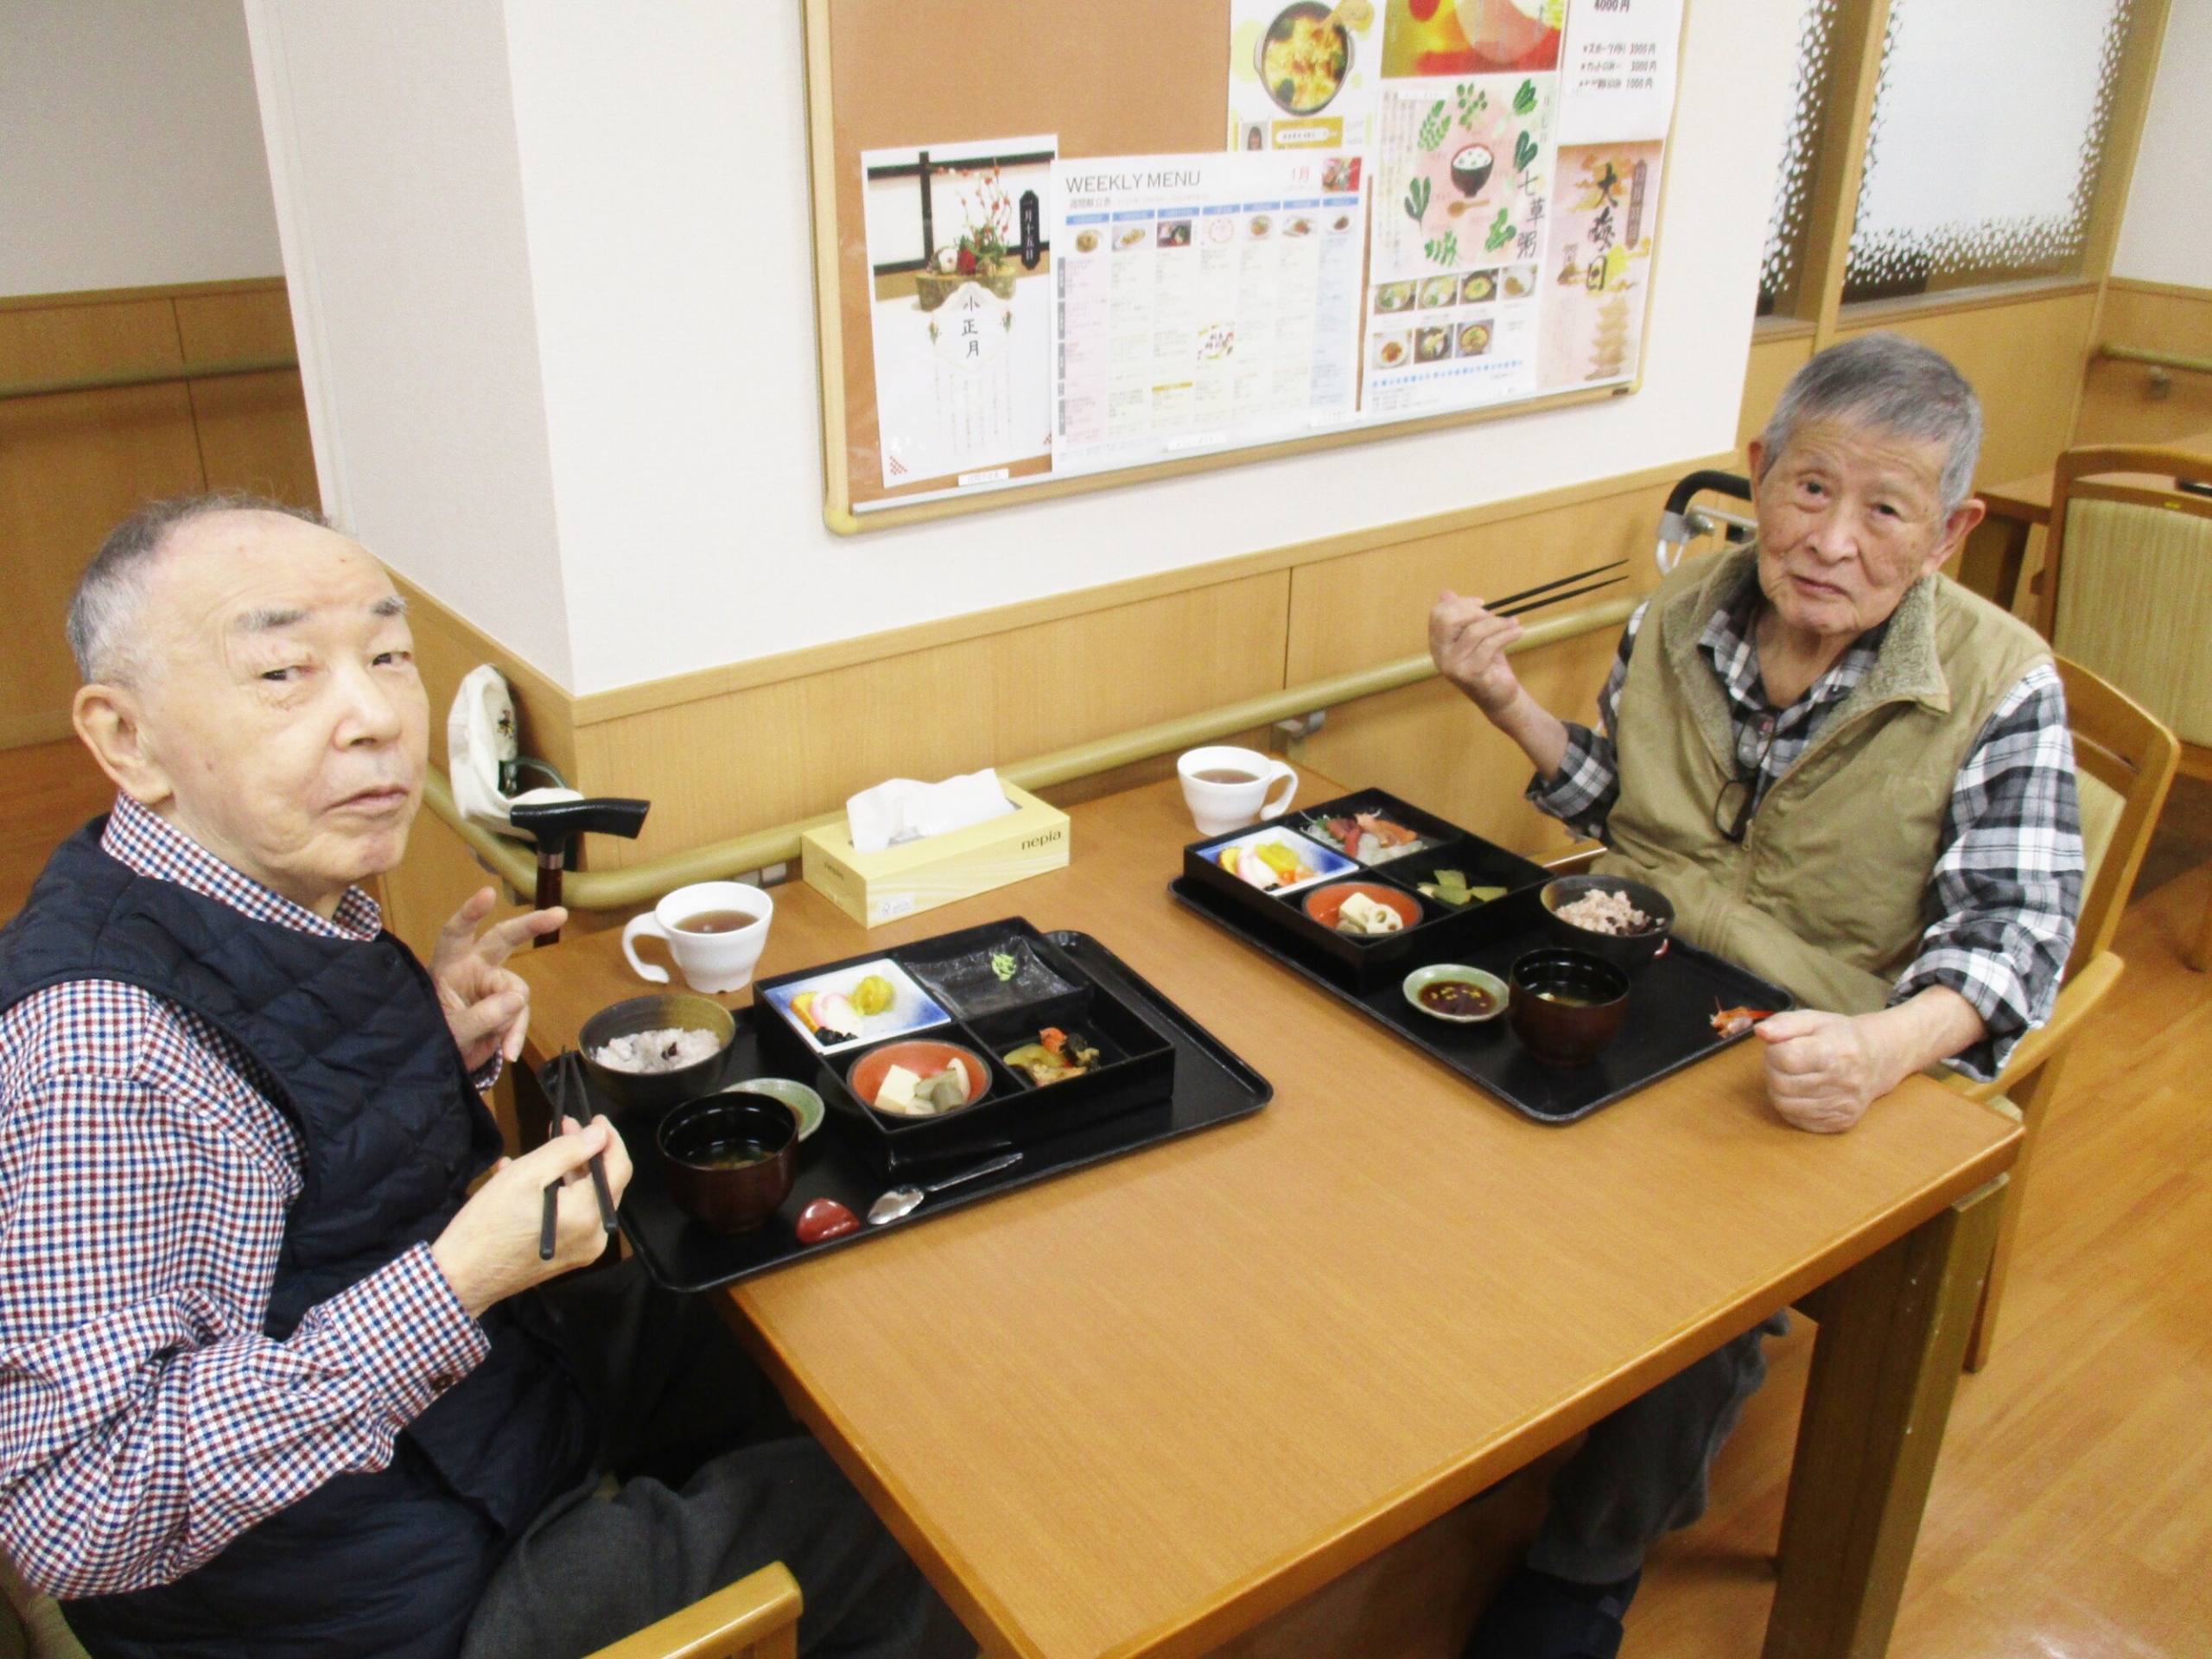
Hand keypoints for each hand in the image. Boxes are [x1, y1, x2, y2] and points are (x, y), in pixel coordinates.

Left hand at [430, 888, 567, 1072]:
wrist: (437, 1065)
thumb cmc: (430, 1039)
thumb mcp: (450, 1031)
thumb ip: (480, 1016)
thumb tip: (517, 999)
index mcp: (448, 965)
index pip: (457, 933)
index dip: (471, 913)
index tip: (488, 894)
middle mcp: (472, 968)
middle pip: (503, 940)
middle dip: (531, 926)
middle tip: (559, 914)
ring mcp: (491, 986)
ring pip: (516, 991)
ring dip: (512, 1019)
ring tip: (501, 1046)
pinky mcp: (505, 1005)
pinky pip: (520, 1014)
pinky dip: (516, 1033)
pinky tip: (509, 1052)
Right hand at [431, 1116, 632, 1315]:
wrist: (461, 1277)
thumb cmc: (489, 1223)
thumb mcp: (526, 1175)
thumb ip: (567, 1151)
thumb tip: (599, 1134)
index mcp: (588, 1215)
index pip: (619, 1167)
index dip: (610, 1138)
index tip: (596, 1118)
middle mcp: (595, 1236)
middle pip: (604, 1183)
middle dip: (586, 1151)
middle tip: (565, 1125)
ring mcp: (583, 1250)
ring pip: (587, 1198)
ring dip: (569, 1170)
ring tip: (544, 1148)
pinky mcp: (568, 1256)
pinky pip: (574, 1216)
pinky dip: (559, 1194)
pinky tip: (532, 1177)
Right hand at [1429, 591, 1525, 716]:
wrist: (1500, 696)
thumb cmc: (1489, 664)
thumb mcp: (1475, 637)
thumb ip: (1461, 617)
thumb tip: (1445, 594)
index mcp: (1438, 645)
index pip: (1439, 614)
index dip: (1461, 604)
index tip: (1481, 605)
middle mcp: (1440, 656)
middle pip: (1449, 619)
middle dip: (1475, 612)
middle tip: (1496, 616)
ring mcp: (1453, 667)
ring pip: (1474, 631)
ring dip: (1499, 623)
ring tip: (1514, 625)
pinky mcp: (1471, 674)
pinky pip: (1489, 645)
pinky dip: (1506, 635)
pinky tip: (1518, 632)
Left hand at [1755, 1008, 1889, 1132]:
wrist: (1877, 1060)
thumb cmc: (1840, 1036)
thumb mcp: (1813, 1020)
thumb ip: (1785, 1023)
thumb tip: (1761, 1032)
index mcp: (1837, 1052)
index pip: (1786, 1058)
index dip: (1774, 1051)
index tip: (1782, 1045)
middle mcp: (1845, 1082)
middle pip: (1782, 1084)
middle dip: (1774, 1071)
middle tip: (1784, 1062)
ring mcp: (1844, 1106)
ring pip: (1786, 1105)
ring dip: (1780, 1090)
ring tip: (1792, 1076)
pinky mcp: (1841, 1123)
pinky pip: (1799, 1120)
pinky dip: (1792, 1106)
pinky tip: (1802, 1092)